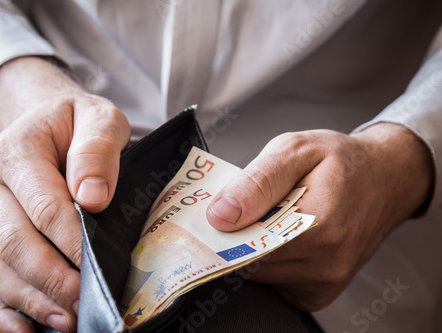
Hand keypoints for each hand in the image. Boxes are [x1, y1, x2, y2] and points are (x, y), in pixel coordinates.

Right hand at [0, 57, 129, 331]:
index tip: (95, 265)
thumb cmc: (75, 123)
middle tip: (85, 303)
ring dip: (31, 299)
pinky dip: (3, 311)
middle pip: (13, 242)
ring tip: (68, 321)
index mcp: (17, 152)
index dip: (69, 239)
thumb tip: (93, 197)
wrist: (45, 122)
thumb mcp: (98, 118)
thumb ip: (97, 150)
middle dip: (51, 278)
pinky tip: (27, 330)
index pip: (43, 205)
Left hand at [206, 123, 432, 310]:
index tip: (217, 215)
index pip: (247, 246)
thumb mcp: (295, 150)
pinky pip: (275, 284)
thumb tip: (220, 215)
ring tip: (272, 219)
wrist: (385, 179)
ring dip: (255, 249)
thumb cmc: (342, 161)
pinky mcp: (320, 293)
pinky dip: (270, 263)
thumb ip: (256, 182)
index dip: (224, 231)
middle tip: (249, 208)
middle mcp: (326, 263)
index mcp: (319, 225)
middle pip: (250, 263)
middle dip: (238, 237)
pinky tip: (284, 238)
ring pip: (260, 276)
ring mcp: (324, 283)